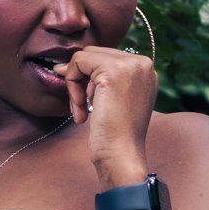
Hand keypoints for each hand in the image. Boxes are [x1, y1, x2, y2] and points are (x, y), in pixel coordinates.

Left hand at [53, 45, 157, 186]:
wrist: (122, 155)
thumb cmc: (115, 136)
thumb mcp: (112, 100)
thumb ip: (98, 79)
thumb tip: (62, 65)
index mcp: (146, 70)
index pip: (106, 57)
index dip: (89, 79)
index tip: (87, 103)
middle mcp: (143, 63)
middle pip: (95, 54)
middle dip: (81, 80)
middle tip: (83, 109)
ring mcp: (130, 65)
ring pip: (84, 57)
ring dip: (75, 85)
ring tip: (82, 111)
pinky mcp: (113, 71)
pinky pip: (78, 63)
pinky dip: (72, 86)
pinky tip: (81, 110)